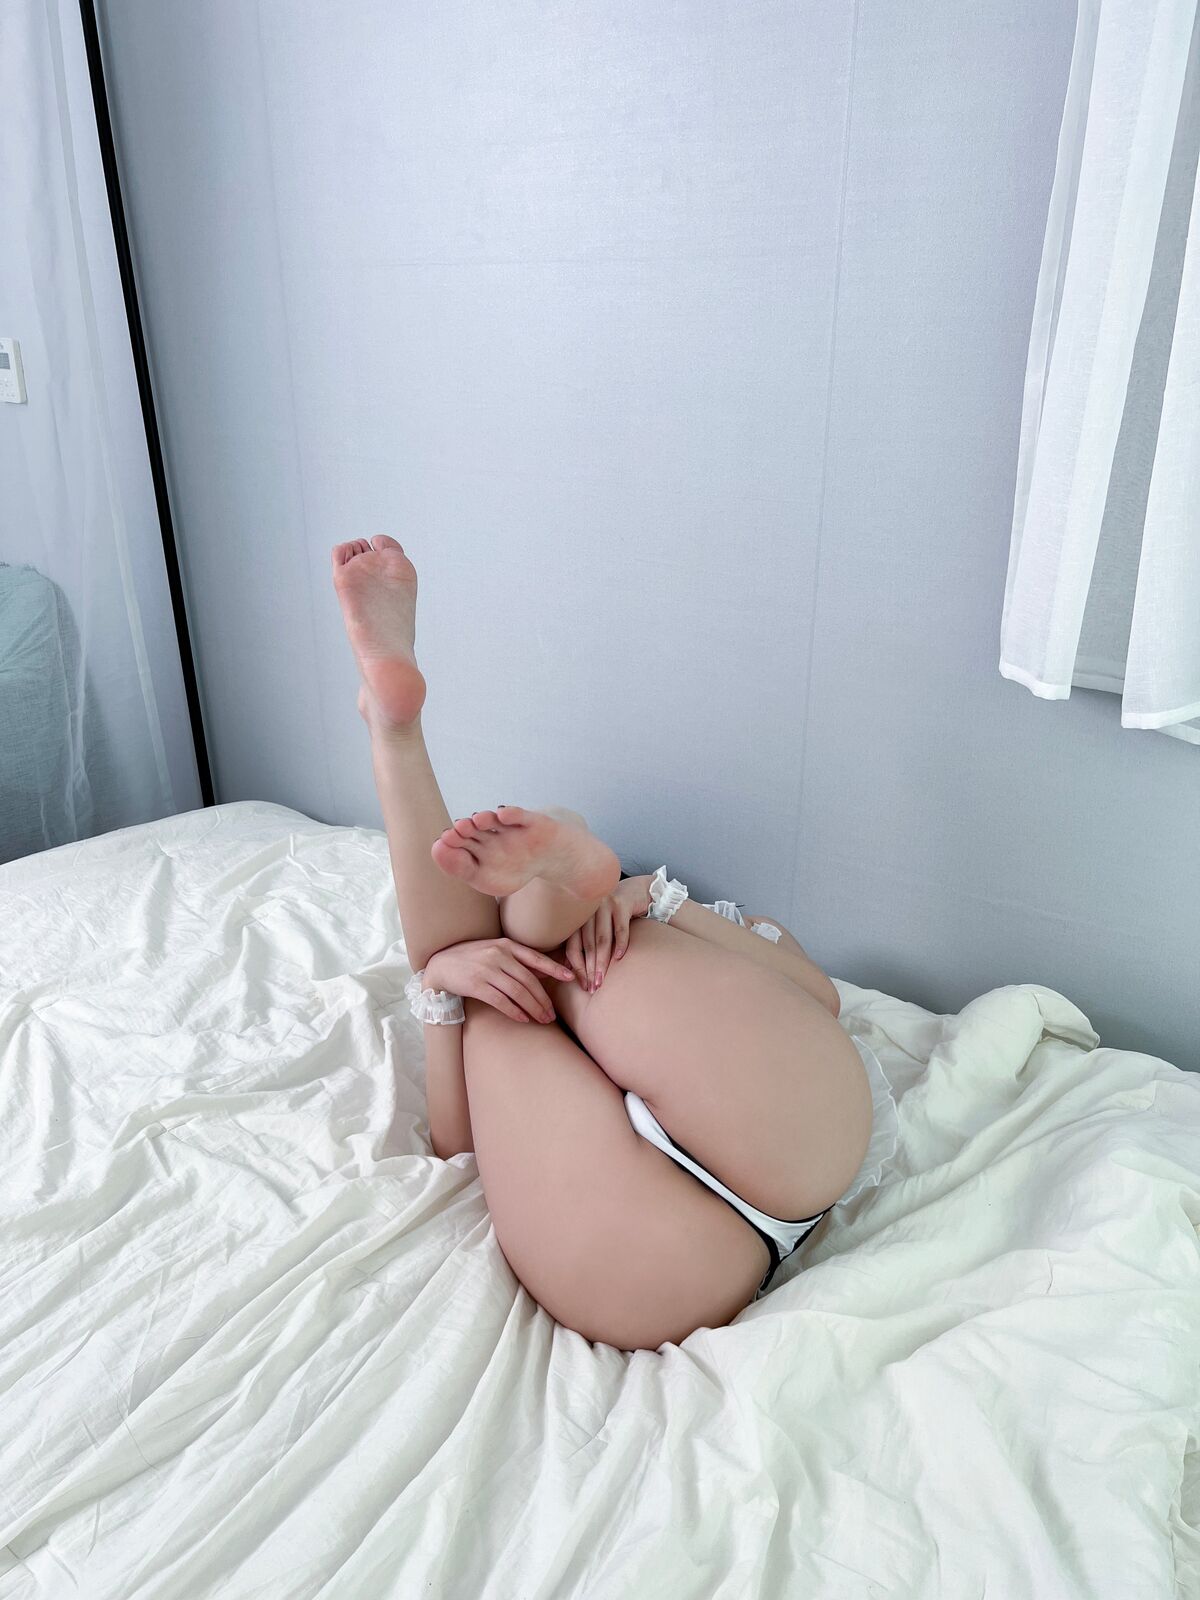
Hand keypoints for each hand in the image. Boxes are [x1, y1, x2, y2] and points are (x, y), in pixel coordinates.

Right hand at [423, 937, 573, 1024]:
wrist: (441, 964)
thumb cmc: (472, 958)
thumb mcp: (495, 952)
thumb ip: (518, 961)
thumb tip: (544, 973)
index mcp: (506, 945)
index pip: (536, 958)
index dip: (554, 968)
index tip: (570, 978)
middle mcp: (499, 955)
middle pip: (529, 980)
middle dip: (543, 999)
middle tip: (552, 1015)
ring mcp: (487, 969)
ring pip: (518, 992)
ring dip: (533, 1008)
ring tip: (543, 1020)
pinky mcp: (477, 985)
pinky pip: (501, 1001)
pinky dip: (515, 1011)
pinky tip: (524, 1019)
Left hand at [566, 874, 652, 991]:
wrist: (636, 890)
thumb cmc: (613, 914)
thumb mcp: (596, 926)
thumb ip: (583, 942)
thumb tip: (567, 967)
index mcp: (578, 918)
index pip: (572, 947)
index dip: (577, 968)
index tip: (583, 985)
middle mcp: (588, 910)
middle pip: (587, 946)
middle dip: (590, 970)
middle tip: (593, 988)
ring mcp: (604, 905)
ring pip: (602, 939)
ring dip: (602, 962)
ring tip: (602, 980)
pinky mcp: (621, 902)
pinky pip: (620, 928)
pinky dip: (621, 944)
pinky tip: (620, 958)